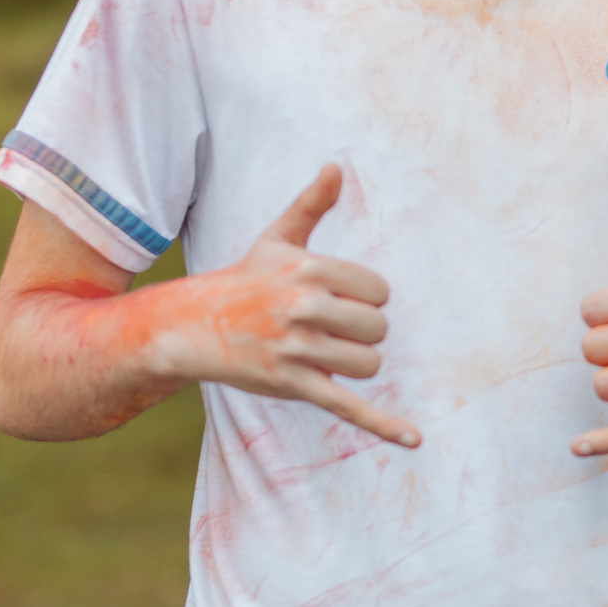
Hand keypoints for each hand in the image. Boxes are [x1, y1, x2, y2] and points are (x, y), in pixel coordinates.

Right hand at [147, 164, 419, 447]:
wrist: (192, 326)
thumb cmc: (244, 281)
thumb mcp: (277, 239)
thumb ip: (312, 204)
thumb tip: (336, 166)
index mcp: (311, 268)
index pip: (380, 292)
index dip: (362, 299)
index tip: (332, 300)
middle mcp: (305, 306)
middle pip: (378, 329)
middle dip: (359, 333)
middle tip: (323, 329)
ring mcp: (298, 347)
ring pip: (368, 364)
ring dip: (351, 363)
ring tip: (319, 352)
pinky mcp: (293, 384)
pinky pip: (350, 407)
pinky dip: (384, 426)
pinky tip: (415, 440)